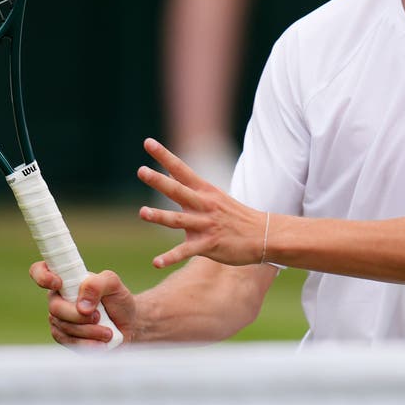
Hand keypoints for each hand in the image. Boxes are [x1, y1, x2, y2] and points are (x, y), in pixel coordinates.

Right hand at [28, 262, 135, 348]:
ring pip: (64, 327)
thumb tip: (81, 306)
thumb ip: (97, 284)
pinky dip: (87, 344)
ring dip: (89, 331)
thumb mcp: (112, 283)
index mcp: (66, 279)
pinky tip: (101, 343)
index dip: (42, 276)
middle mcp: (58, 299)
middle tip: (98, 316)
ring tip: (107, 332)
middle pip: (55, 308)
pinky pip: (69, 342)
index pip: (39, 271)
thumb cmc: (118, 299)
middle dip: (78, 315)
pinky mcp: (65, 338)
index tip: (58, 283)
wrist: (128, 323)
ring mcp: (59, 319)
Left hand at [137, 137, 267, 268]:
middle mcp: (203, 205)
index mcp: (204, 191)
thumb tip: (169, 169)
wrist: (263, 235)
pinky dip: (170, 258)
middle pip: (177, 190)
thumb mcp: (213, 195)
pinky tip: (156, 263)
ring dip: (160, 216)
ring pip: (178, 220)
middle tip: (141, 170)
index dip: (164, 155)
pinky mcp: (208, 245)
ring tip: (142, 212)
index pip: (181, 169)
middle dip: (159, 181)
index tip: (147, 142)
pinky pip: (186, 252)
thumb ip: (189, 185)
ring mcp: (205, 225)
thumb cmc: (235, 215)